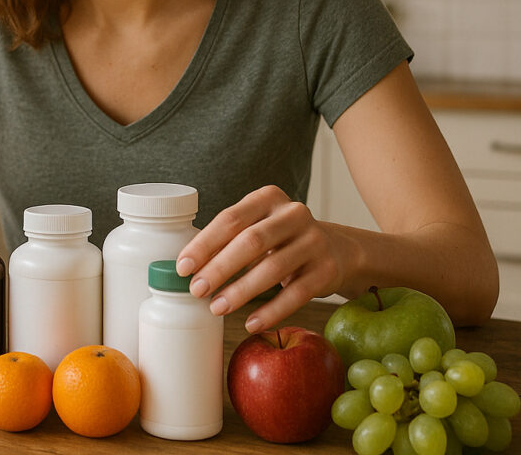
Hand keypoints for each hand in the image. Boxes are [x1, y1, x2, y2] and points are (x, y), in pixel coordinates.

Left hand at [175, 185, 346, 332]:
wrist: (337, 250)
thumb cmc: (281, 239)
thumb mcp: (259, 226)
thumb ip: (230, 238)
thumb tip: (187, 267)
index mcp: (269, 198)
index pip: (231, 219)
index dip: (204, 244)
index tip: (183, 267)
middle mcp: (293, 214)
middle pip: (251, 242)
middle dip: (220, 268)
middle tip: (196, 290)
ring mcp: (314, 242)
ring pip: (272, 269)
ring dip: (240, 292)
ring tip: (217, 308)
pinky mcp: (327, 270)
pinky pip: (295, 294)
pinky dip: (271, 311)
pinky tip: (251, 323)